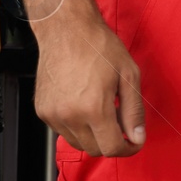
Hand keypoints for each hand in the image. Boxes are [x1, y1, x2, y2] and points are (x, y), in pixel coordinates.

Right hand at [33, 5, 144, 156]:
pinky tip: (85, 106)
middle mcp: (70, 116)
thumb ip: (134, 111)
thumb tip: (137, 137)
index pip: (111, 148)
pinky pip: (63, 131)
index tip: (134, 142)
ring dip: (94, 136)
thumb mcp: (128, 75)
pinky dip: (77, 126)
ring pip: (78, 143)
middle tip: (122, 124)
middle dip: (112, 142)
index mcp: (93, 108)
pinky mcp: (42, 111)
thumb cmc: (99, 47)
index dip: (128, 149)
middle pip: (95, 149)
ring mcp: (53, 115)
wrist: (67, 30)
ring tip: (103, 110)